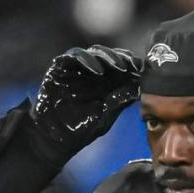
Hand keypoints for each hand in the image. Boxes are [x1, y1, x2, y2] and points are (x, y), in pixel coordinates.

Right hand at [31, 45, 141, 159]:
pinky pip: (73, 56)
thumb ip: (119, 101)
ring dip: (106, 57)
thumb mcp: (104, 116)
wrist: (53, 139)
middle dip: (120, 58)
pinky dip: (85, 59)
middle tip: (130, 65)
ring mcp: (74, 69)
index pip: (119, 65)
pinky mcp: (59, 69)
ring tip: (118, 67)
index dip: (130, 64)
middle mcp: (89, 73)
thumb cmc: (79, 130)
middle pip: (107, 56)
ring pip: (92, 53)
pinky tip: (96, 70)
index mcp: (103, 83)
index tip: (140, 68)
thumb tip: (139, 88)